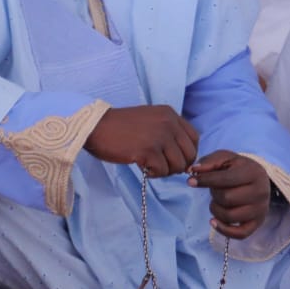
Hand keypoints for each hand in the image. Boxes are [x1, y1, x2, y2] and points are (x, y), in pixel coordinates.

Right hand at [84, 105, 198, 175]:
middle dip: (178, 165)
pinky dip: (154, 174)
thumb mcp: (150, 120)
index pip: (194, 138)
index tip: (176, 160)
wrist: (95, 126)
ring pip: (178, 164)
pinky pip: (162, 170)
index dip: (188, 153)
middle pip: (189, 153)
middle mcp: (169, 123)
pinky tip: (143, 168)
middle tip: (162, 167)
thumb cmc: (120, 126)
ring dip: (166, 171)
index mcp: (170, 114)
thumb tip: (183, 157)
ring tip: (151, 167)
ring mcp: (159, 136)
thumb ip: (167, 132)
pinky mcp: (148, 150)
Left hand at [189, 151, 271, 239]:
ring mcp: (261, 209)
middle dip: (214, 194)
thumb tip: (192, 171)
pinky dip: (223, 229)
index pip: (225, 179)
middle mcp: (261, 191)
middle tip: (215, 189)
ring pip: (230, 216)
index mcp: (254, 172)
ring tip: (217, 201)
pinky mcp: (258, 223)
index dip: (205, 180)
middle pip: (226, 198)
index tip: (190, 181)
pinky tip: (213, 221)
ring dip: (216, 210)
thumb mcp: (225, 158)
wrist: (258, 179)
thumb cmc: (238, 168)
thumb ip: (209, 162)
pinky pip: (239, 234)